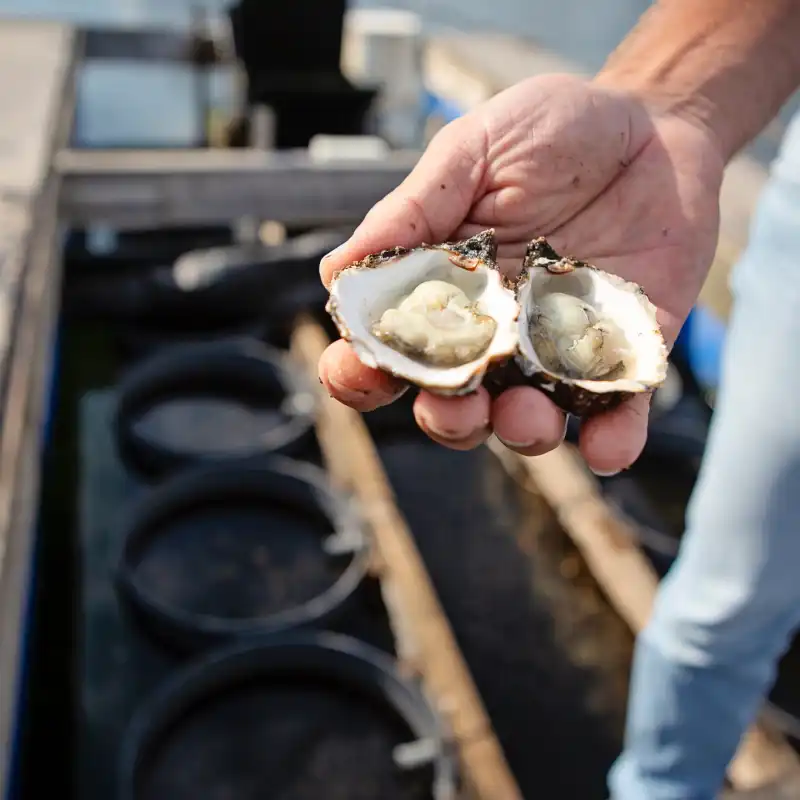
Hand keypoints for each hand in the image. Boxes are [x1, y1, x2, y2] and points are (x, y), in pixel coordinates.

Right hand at [318, 74, 724, 473]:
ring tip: (526, 414)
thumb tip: (335, 270)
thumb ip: (412, 212)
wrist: (655, 124)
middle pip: (455, 402)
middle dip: (445, 418)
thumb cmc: (553, 130)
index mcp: (445, 290)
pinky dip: (610, 442)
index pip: (392, 347)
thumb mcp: (474, 153)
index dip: (362, 369)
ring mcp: (558, 351)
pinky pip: (615, 417)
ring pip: (527, 421)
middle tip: (451, 406)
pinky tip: (607, 446)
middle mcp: (495, 334)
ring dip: (521, 431)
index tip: (354, 368)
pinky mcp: (623, 355)